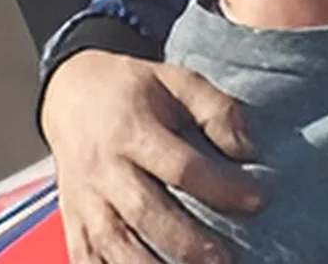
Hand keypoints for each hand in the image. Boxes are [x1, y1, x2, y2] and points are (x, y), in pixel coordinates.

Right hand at [43, 51, 260, 263]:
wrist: (71, 94)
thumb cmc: (135, 90)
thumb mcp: (178, 81)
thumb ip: (217, 110)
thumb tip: (249, 150)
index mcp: (133, 131)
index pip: (180, 167)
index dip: (220, 187)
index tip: (257, 202)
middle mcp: (104, 170)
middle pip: (145, 212)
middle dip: (185, 242)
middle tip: (225, 259)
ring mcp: (84, 200)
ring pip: (111, 243)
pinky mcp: (72, 220)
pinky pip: (84, 256)